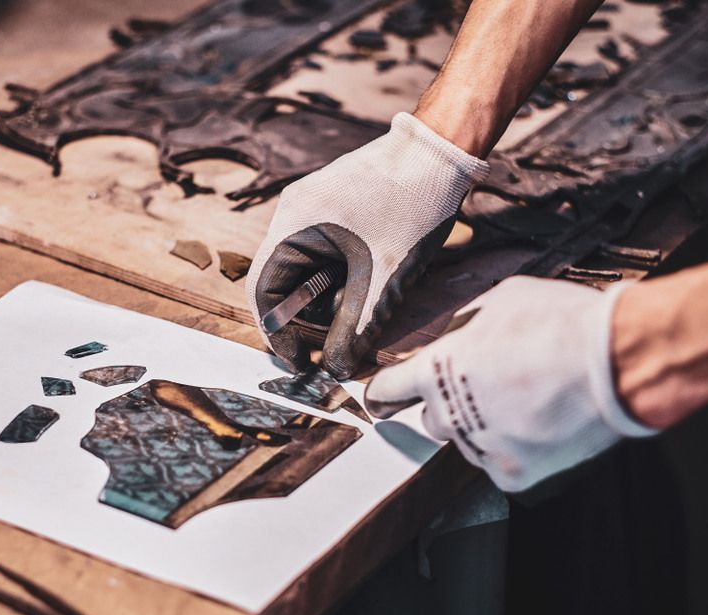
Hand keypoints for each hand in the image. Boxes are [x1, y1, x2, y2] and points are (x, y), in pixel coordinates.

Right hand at [245, 112, 488, 378]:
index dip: (278, 332)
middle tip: (333, 349)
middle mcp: (294, 214)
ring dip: (326, 301)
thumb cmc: (411, 206)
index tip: (303, 363)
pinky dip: (339, 281)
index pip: (263, 290)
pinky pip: (325, 254)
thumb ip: (355, 328)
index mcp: (293, 225)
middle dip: (305, 320)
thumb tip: (336, 371)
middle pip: (283, 282)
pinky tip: (367, 292)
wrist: (444, 149)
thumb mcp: (384, 278)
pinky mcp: (337, 209)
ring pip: (306, 271)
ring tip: (358, 320)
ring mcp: (315, 208)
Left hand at [364, 276, 658, 491]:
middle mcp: (451, 411)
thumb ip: (467, 323)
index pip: (388, 389)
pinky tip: (540, 424)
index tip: (379, 402)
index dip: (382, 394)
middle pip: (432, 418)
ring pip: (468, 441)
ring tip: (528, 400)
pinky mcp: (514, 472)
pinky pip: (501, 464)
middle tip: (489, 387)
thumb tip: (459, 333)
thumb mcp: (501, 300)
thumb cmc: (561, 323)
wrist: (615, 361)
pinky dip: (515, 450)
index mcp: (438, 368)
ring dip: (485, 426)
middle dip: (451, 404)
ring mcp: (480, 446)